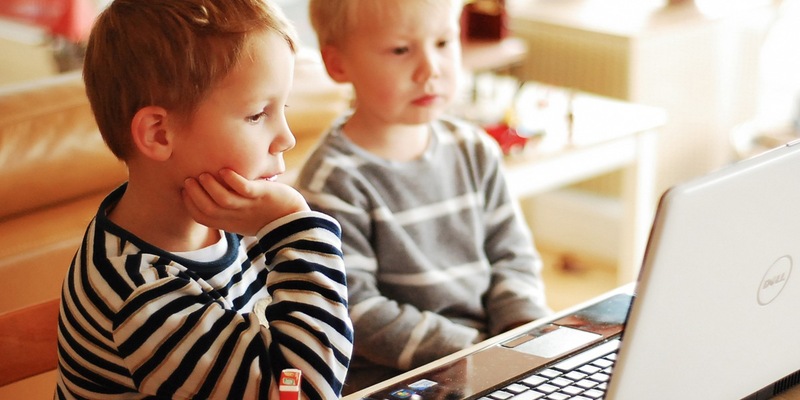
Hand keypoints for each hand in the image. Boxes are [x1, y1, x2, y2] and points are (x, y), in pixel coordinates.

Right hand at [182, 168, 308, 235]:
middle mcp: (237, 216)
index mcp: (229, 222)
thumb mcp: (241, 217)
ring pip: (224, 200)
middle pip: (209, 209)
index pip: (202, 218)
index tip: (184, 190)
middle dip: (195, 195)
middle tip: (190, 179)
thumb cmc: (264, 215)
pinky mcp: (262, 195)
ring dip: (211, 187)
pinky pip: (244, 189)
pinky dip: (233, 180)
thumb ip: (225, 208)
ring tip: (204, 174)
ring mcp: (249, 206)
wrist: (292, 219)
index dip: (190, 205)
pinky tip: (226, 170)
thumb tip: (208, 191)